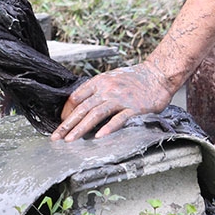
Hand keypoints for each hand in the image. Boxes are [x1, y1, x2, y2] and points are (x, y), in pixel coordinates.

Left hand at [50, 62, 174, 141]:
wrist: (158, 74)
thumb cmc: (135, 78)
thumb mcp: (111, 78)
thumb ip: (98, 89)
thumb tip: (82, 104)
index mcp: (100, 81)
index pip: (77, 97)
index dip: (67, 111)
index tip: (62, 123)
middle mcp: (107, 89)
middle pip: (83, 108)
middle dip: (67, 125)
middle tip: (56, 137)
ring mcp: (120, 98)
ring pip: (96, 114)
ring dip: (81, 128)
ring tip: (70, 140)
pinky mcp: (134, 108)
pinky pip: (118, 119)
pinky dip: (108, 128)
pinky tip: (99, 137)